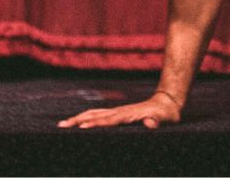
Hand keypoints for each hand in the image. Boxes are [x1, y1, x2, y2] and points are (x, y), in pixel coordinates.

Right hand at [58, 91, 181, 129]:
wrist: (167, 102)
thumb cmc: (166, 115)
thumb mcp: (165, 119)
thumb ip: (158, 122)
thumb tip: (150, 123)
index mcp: (129, 115)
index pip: (110, 121)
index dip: (97, 124)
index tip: (82, 128)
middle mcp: (120, 112)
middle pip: (96, 115)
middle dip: (79, 120)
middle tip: (62, 126)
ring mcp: (118, 111)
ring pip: (95, 114)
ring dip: (79, 118)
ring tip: (63, 124)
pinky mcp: (118, 113)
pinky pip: (99, 115)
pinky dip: (86, 118)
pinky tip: (79, 122)